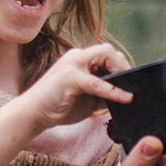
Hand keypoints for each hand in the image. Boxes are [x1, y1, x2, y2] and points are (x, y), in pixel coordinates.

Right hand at [15, 44, 133, 132]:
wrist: (31, 114)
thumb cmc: (58, 106)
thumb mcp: (87, 98)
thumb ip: (105, 92)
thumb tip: (128, 95)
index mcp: (79, 59)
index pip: (107, 54)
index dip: (121, 67)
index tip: (131, 83)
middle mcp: (76, 56)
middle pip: (109, 51)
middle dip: (124, 67)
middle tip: (134, 85)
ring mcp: (72, 64)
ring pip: (106, 56)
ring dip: (121, 73)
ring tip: (132, 89)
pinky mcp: (70, 77)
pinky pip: (98, 82)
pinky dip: (114, 90)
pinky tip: (126, 98)